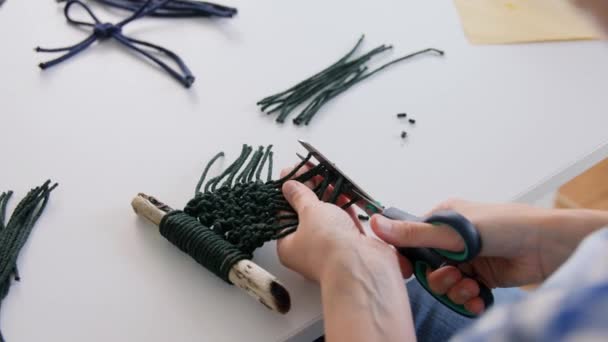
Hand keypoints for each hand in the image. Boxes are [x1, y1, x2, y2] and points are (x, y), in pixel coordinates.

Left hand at [276, 166, 411, 282]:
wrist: (362, 267)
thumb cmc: (328, 246)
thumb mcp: (309, 212)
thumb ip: (301, 196)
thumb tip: (289, 186)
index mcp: (289, 246)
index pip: (285, 214)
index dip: (289, 192)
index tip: (293, 174)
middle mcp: (309, 249)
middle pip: (307, 214)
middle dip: (311, 191)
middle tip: (312, 169)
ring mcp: (333, 247)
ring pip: (329, 216)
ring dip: (330, 196)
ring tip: (329, 174)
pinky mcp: (353, 245)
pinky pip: (346, 221)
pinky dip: (346, 206)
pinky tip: (345, 189)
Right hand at [371, 199, 607, 313]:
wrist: (546, 246)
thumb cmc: (505, 225)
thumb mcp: (454, 230)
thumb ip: (414, 233)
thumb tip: (376, 224)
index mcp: (444, 219)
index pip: (412, 239)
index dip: (409, 257)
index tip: (409, 270)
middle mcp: (454, 239)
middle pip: (428, 266)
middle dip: (438, 278)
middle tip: (453, 277)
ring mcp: (468, 258)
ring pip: (445, 282)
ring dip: (455, 290)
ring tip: (470, 287)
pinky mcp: (482, 277)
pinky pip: (463, 293)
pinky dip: (468, 299)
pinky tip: (478, 297)